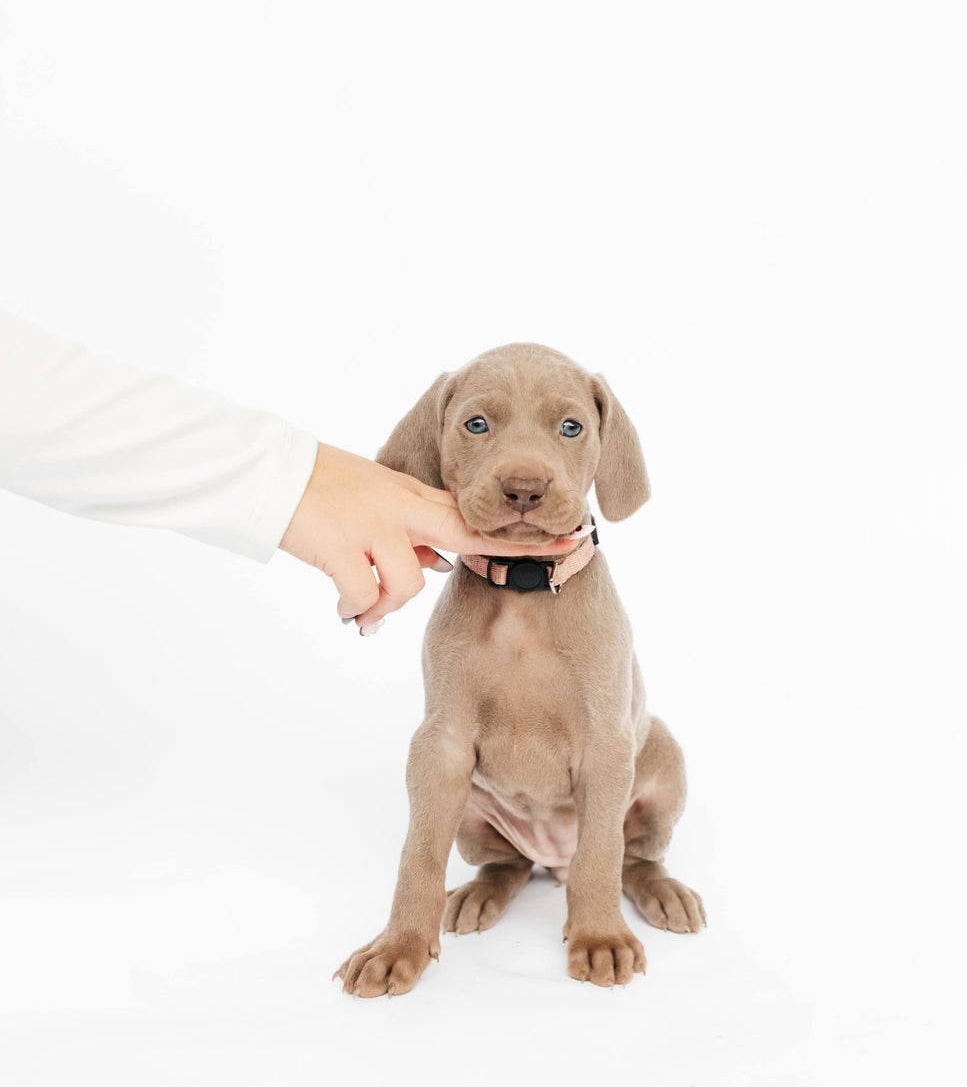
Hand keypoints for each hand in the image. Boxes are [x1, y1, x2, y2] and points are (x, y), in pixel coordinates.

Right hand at [278, 443, 579, 630]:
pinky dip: (357, 612)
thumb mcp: (379, 501)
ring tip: (366, 611)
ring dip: (386, 606)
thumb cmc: (323, 488)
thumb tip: (439, 564)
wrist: (272, 472)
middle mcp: (402, 509)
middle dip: (511, 553)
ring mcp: (373, 526)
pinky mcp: (341, 545)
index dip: (525, 533)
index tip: (574, 536)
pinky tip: (346, 615)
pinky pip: (365, 597)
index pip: (477, 519)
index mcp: (412, 498)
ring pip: (409, 585)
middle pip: (466, 538)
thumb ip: (413, 528)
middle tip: (550, 561)